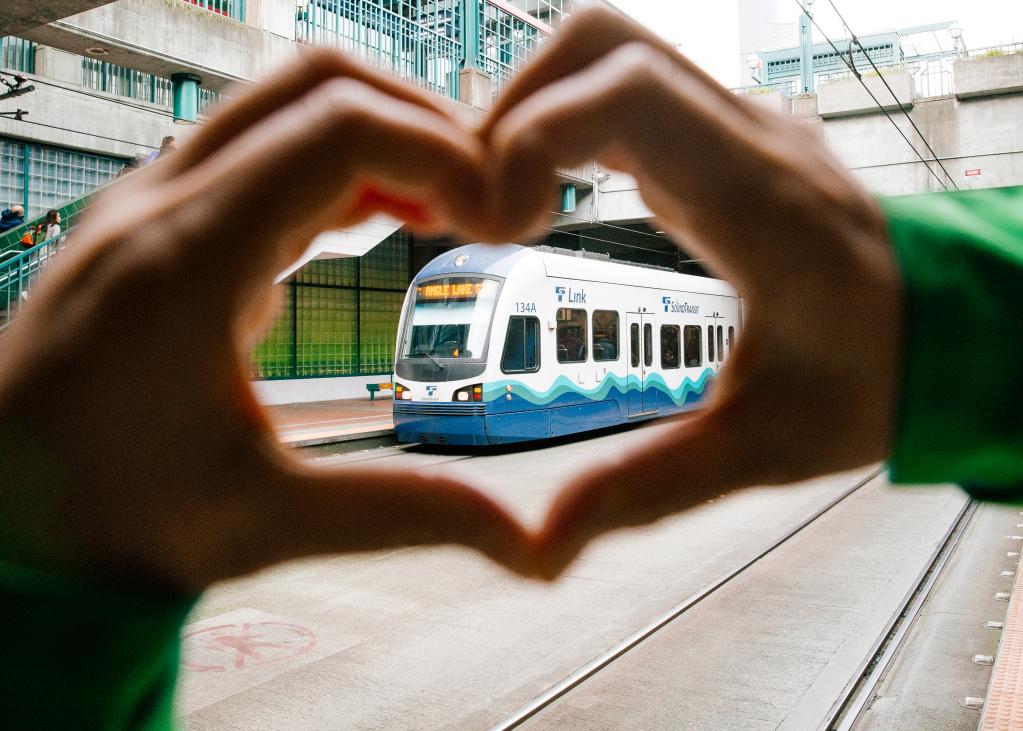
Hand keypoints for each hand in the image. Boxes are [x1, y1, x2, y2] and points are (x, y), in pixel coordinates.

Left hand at [0, 50, 532, 590]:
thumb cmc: (106, 522)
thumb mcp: (266, 524)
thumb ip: (405, 514)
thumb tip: (527, 543)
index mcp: (184, 262)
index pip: (341, 129)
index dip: (444, 153)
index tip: (497, 217)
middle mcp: (158, 208)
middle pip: (314, 85)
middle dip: (421, 124)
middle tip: (484, 197)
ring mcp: (149, 208)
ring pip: (283, 108)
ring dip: (379, 139)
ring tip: (447, 209)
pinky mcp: (156, 229)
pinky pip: (258, 154)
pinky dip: (335, 169)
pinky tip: (376, 226)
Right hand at [479, 6, 902, 575]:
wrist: (948, 328)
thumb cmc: (873, 380)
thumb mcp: (763, 449)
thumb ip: (651, 485)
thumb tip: (544, 540)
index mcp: (758, 200)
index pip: (623, 91)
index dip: (528, 136)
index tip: (496, 224)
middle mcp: (747, 137)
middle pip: (599, 42)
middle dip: (511, 111)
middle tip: (483, 209)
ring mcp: (737, 125)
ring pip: (608, 53)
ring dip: (534, 113)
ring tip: (506, 206)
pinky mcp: (722, 137)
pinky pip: (627, 90)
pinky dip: (566, 126)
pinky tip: (551, 201)